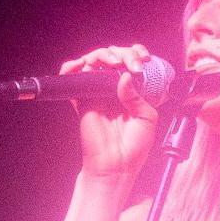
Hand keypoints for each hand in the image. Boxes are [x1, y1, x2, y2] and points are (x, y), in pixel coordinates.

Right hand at [59, 44, 158, 178]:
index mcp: (132, 92)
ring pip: (93, 62)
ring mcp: (97, 94)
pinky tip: (81, 65)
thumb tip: (125, 76)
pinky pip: (72, 79)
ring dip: (102, 55)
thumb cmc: (133, 147)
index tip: (144, 59)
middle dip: (123, 53)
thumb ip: (137, 95)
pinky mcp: (82, 100)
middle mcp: (114, 90)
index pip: (132, 64)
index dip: (136, 55)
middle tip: (132, 64)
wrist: (116, 167)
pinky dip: (72, 67)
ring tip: (112, 63)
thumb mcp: (147, 118)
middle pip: (113, 58)